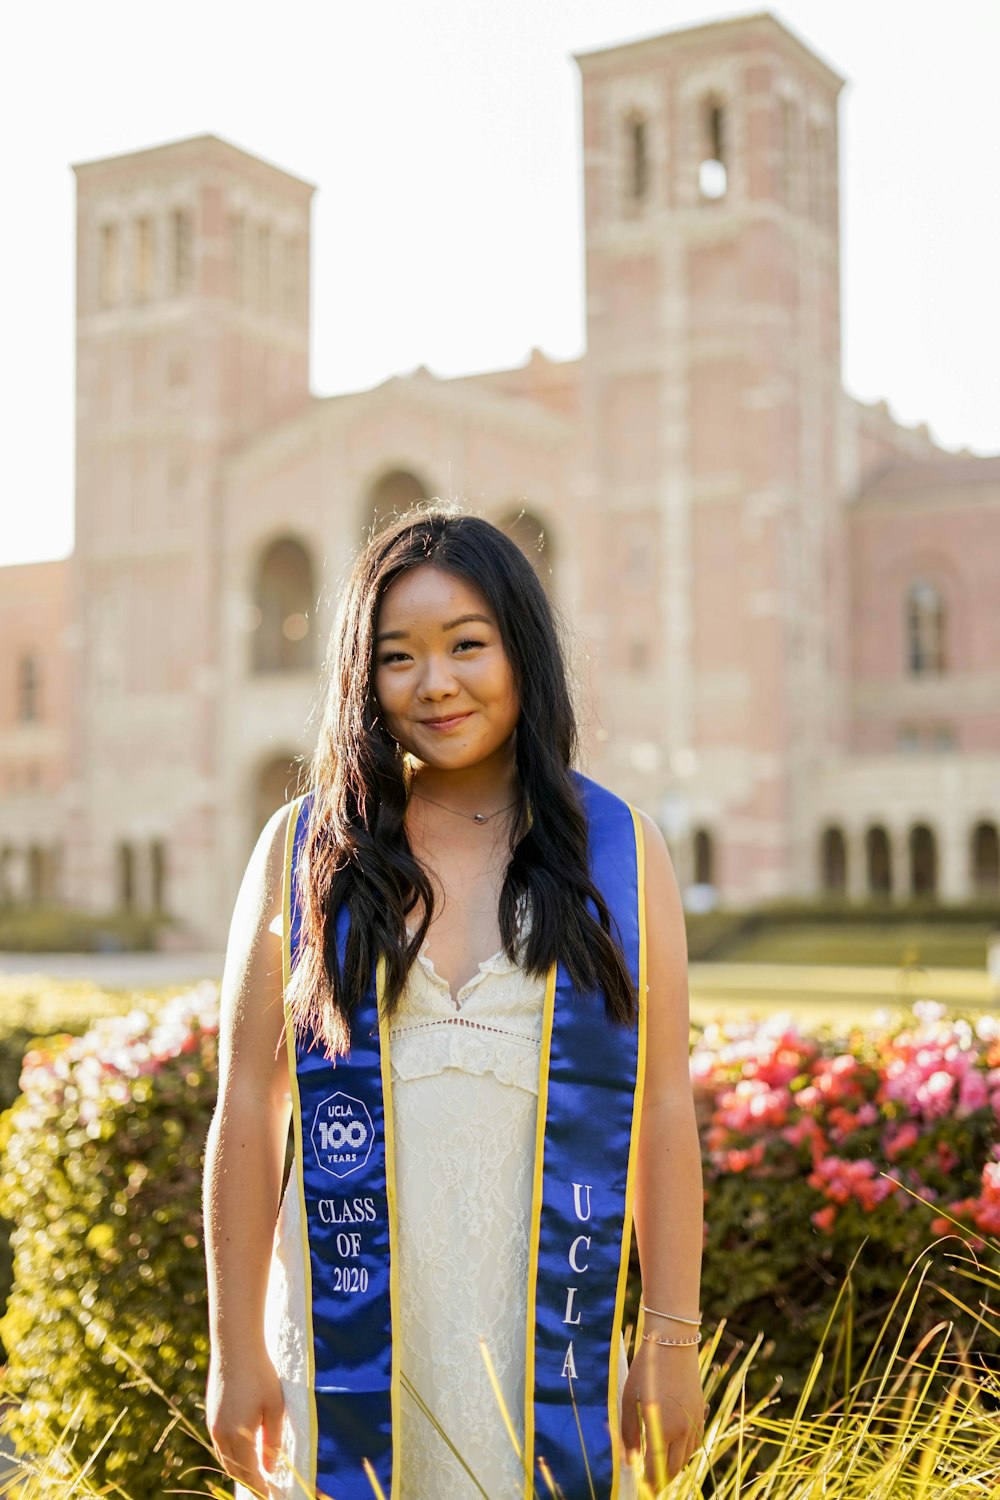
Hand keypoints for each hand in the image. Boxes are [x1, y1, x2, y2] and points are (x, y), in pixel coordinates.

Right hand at [206, 1349, 285, 1497]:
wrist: (235, 1348)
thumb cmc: (260, 1375)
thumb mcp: (275, 1408)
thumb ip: (272, 1440)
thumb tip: (270, 1467)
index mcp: (238, 1437)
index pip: (250, 1473)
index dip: (261, 1487)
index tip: (271, 1495)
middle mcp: (221, 1436)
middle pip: (235, 1470)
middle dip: (250, 1482)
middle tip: (265, 1488)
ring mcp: (213, 1426)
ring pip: (225, 1459)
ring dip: (240, 1469)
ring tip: (256, 1473)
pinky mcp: (211, 1416)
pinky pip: (220, 1445)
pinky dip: (232, 1454)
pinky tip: (244, 1450)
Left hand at [621, 1340, 704, 1490]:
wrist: (673, 1343)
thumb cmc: (647, 1369)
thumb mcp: (630, 1399)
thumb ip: (628, 1433)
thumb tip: (629, 1460)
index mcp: (664, 1427)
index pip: (657, 1468)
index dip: (650, 1483)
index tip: (644, 1490)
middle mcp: (683, 1429)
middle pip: (674, 1467)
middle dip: (662, 1479)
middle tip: (651, 1485)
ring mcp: (695, 1420)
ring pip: (687, 1456)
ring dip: (674, 1465)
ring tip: (660, 1469)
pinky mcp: (701, 1411)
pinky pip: (695, 1441)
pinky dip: (685, 1450)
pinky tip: (674, 1448)